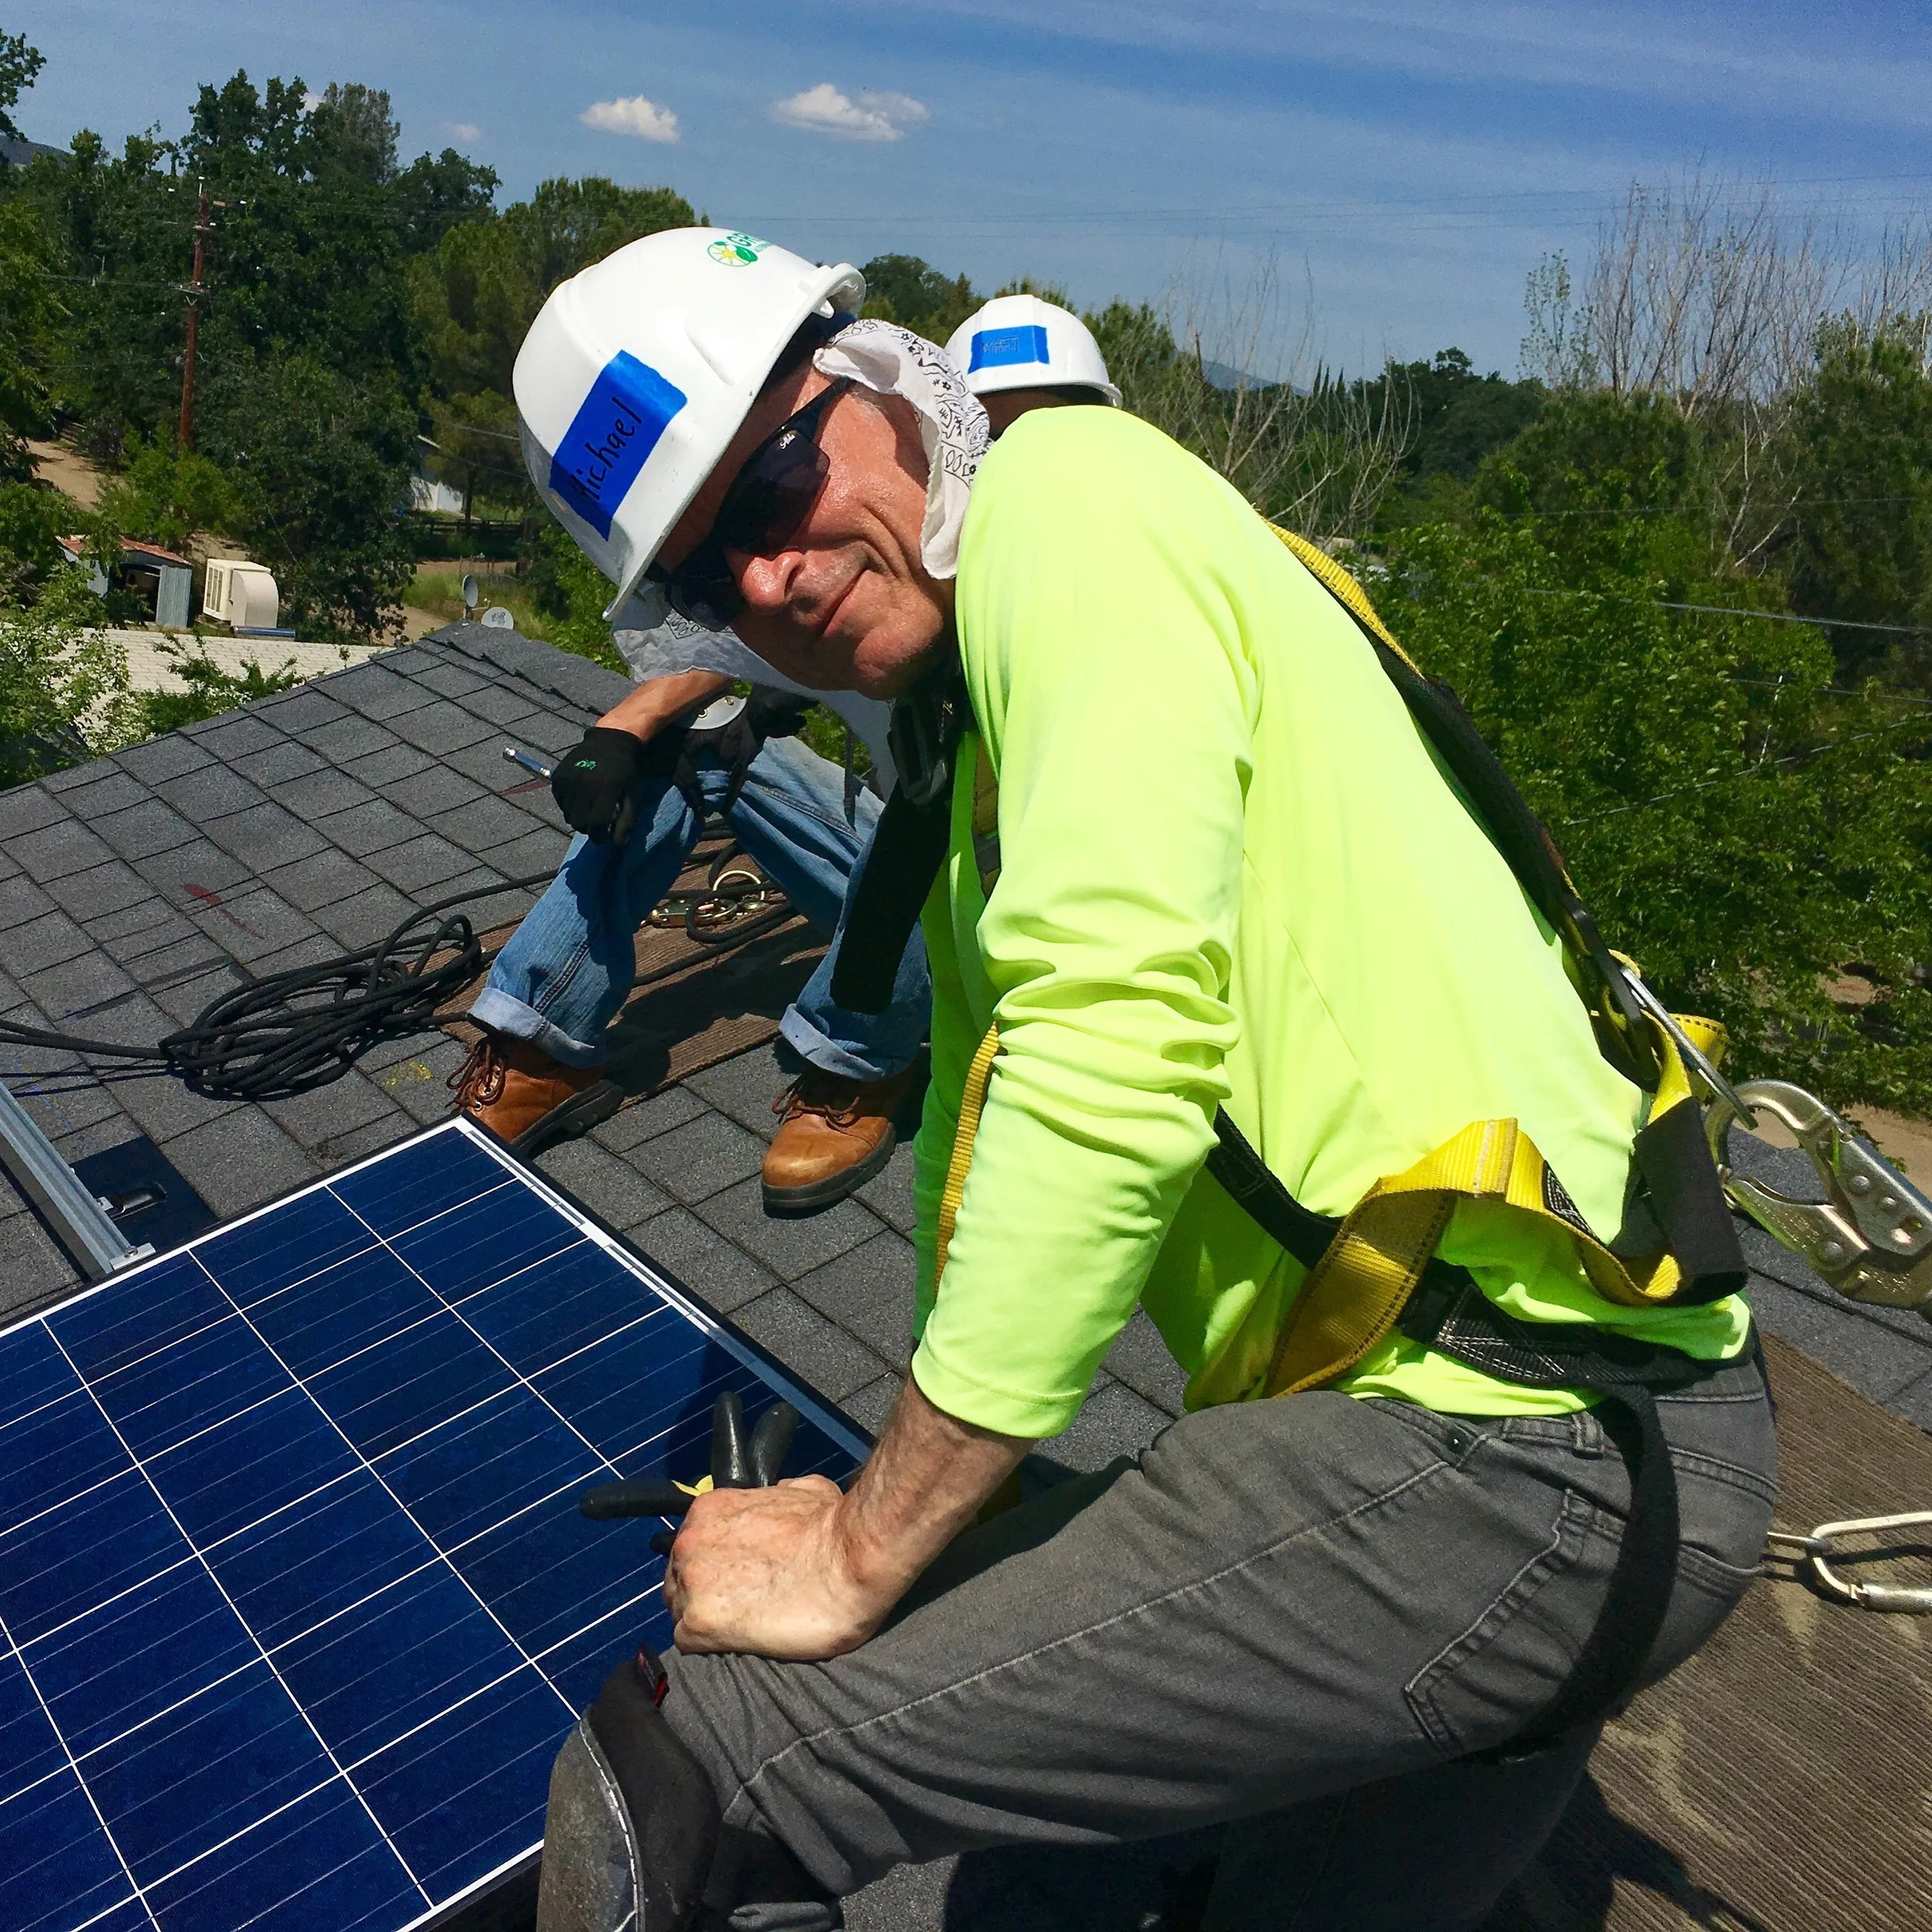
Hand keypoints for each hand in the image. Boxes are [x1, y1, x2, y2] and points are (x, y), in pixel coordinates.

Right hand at [552, 726, 644, 843]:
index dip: (599, 836)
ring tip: (589, 810)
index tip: (603, 838)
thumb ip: (626, 821)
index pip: (596, 824)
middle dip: (588, 829)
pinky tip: (580, 798)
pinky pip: (560, 803)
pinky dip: (569, 806)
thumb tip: (617, 846)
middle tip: (596, 824)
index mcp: (605, 789)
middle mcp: (584, 784)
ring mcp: (568, 780)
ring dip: (578, 818)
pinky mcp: (558, 777)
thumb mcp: (632, 796)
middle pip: (579, 823)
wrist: (609, 741)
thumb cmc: (625, 772)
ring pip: (568, 815)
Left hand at [664, 1477, 885, 1658]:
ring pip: (681, 1614)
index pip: (690, 1550)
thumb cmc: (832, 1526)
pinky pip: (690, 1644)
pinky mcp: (701, 1624)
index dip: (712, 1570)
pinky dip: (712, 1646)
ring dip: (708, 1622)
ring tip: (748, 1626)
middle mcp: (689, 1543)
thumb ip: (779, 1495)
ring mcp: (692, 1583)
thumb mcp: (803, 1490)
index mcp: (709, 1510)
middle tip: (744, 1606)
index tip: (737, 1582)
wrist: (851, 1559)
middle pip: (678, 1582)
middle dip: (705, 1595)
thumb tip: (782, 1496)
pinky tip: (744, 1641)